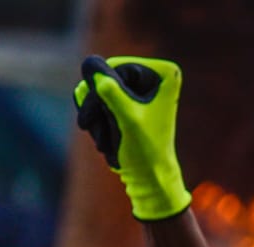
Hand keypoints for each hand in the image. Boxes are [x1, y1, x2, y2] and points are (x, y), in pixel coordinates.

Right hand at [73, 55, 190, 221]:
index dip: (109, 91)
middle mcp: (152, 73)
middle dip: (98, 104)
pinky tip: (105, 135)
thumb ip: (110, 90)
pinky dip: (93, 117)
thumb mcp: (127, 118)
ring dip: (94, 114)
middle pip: (105, 74)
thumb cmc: (145, 149)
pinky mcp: (122, 96)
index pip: (117, 67)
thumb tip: (89, 62)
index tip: (118, 115)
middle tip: (104, 132)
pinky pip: (91, 95)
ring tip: (107, 136)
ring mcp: (135, 84)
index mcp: (165, 74)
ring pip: (94, 85)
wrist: (147, 176)